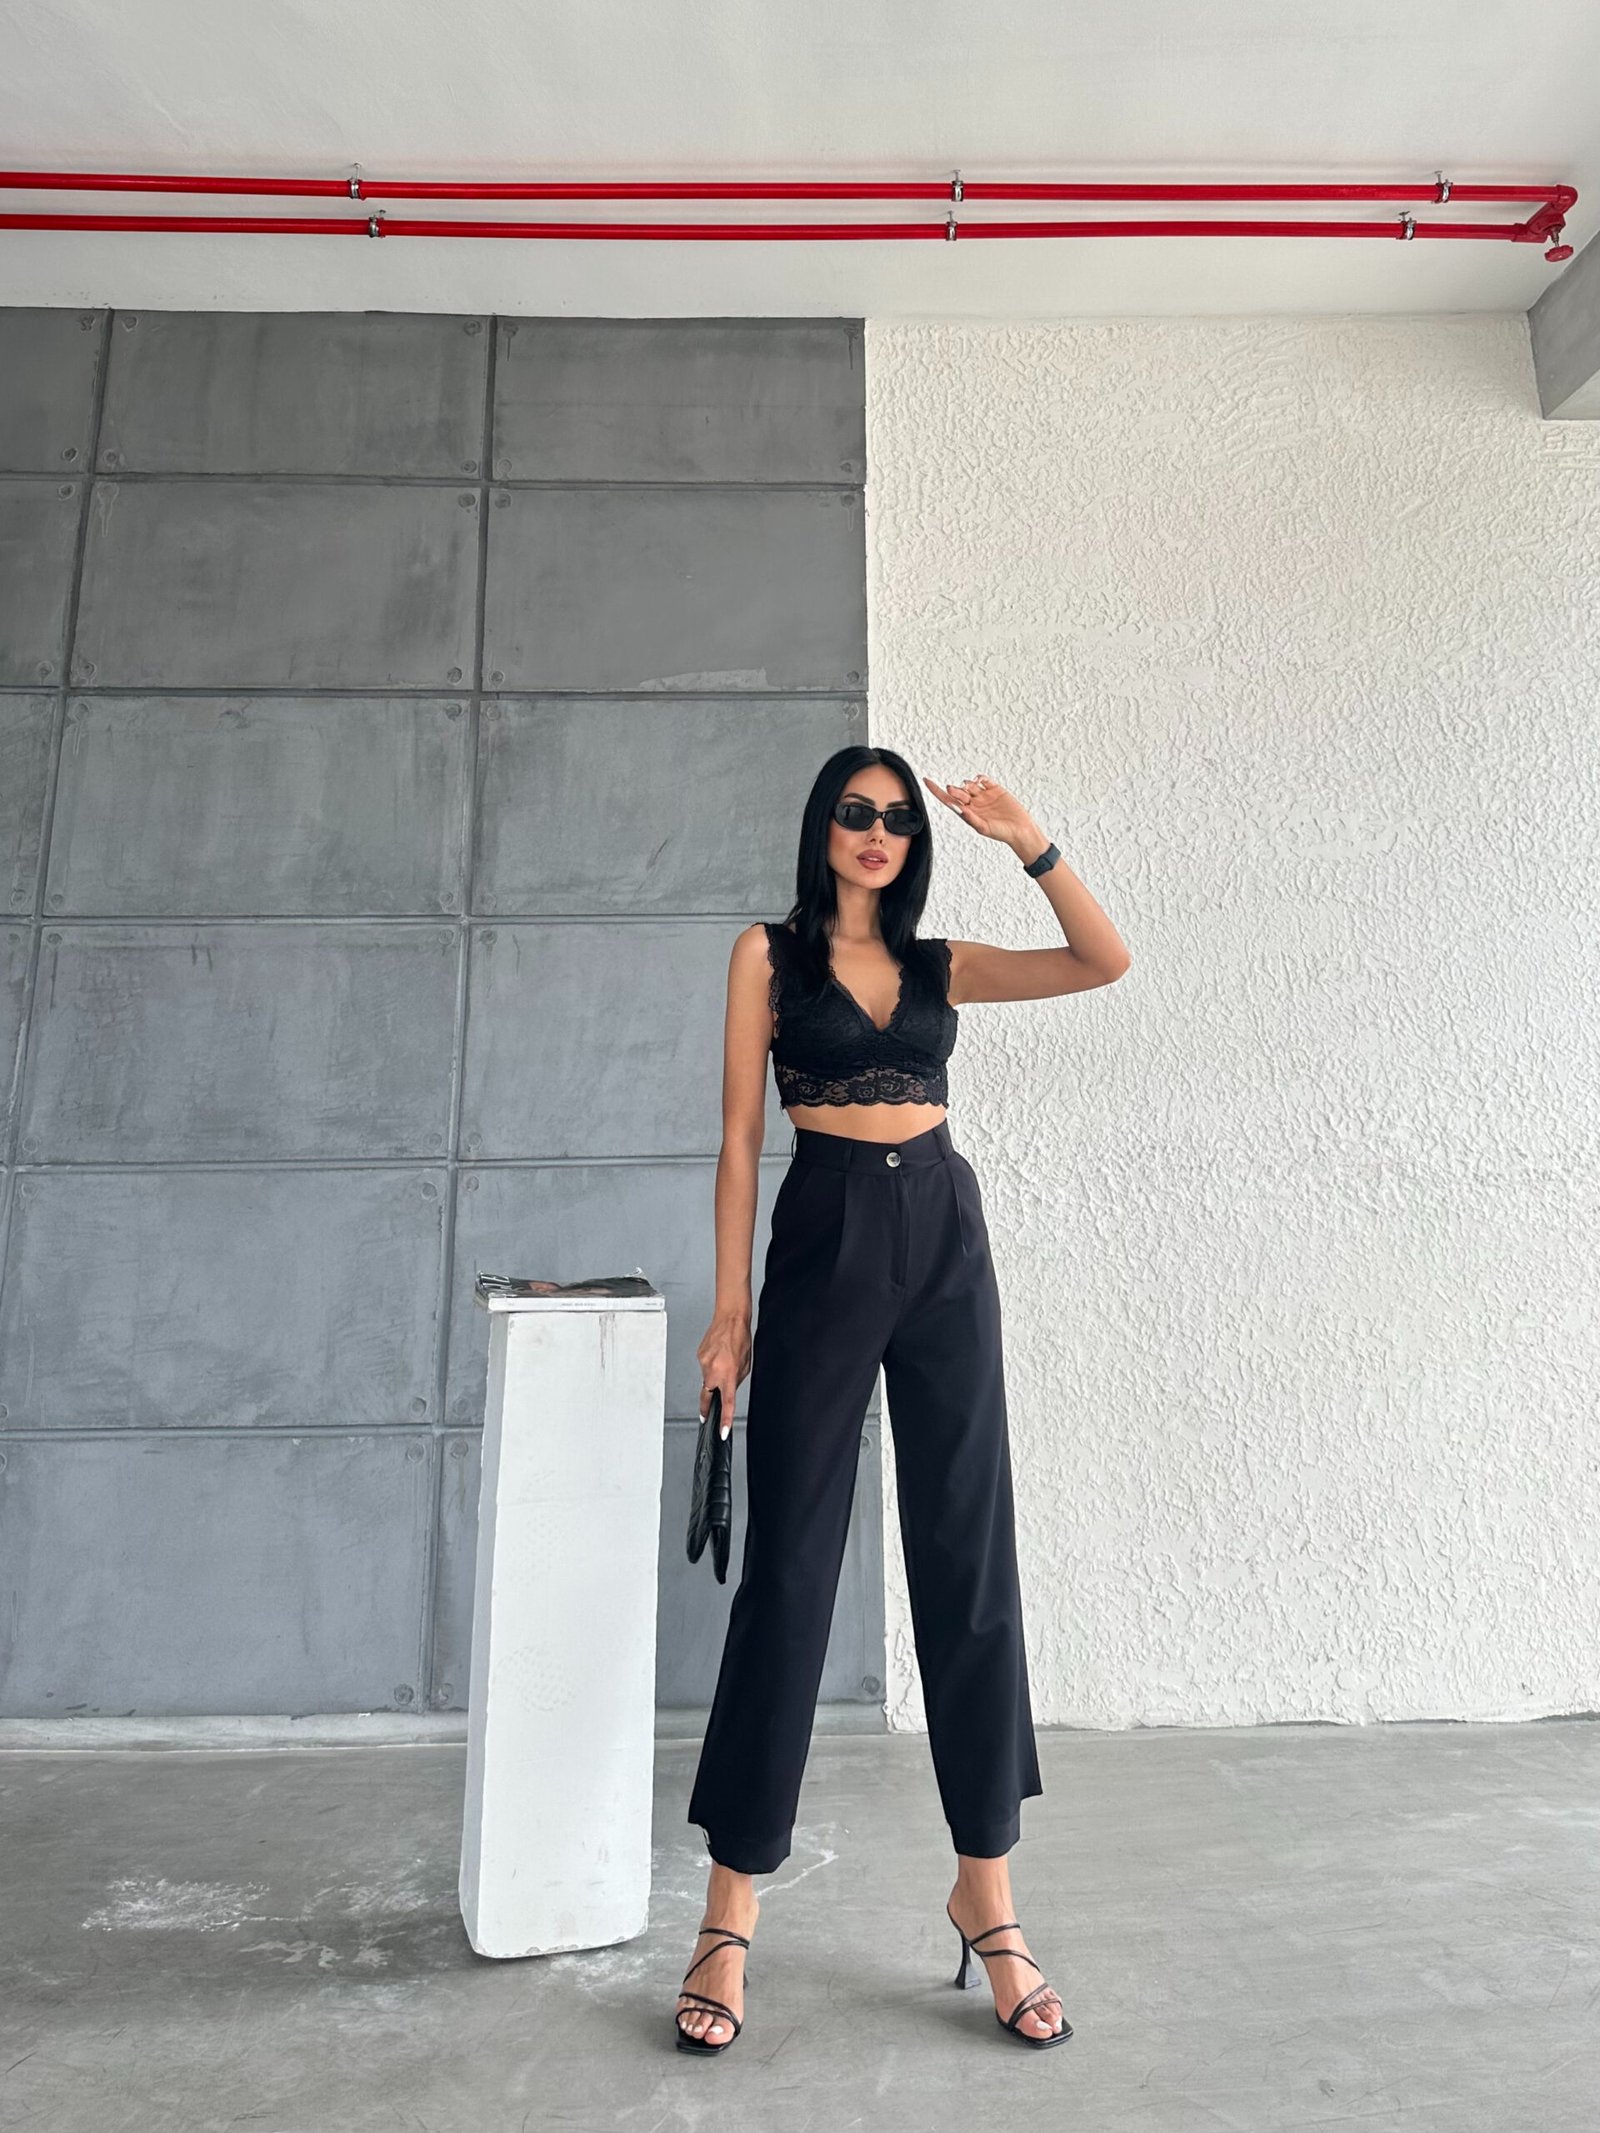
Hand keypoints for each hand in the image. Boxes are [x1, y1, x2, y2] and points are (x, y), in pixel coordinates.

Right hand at [697, 1311, 750, 1437]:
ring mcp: (703, 1364)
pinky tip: (718, 1353)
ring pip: (707, 1378)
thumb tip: (728, 1388)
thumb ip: (736, 1380)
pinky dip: (712, 1364)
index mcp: (728, 1375)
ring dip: (715, 1375)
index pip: (726, 1403)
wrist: (730, 1318)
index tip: (722, 1432)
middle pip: (707, 1396)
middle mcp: (713, 1371)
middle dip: (706, 1407)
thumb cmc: (740, 1339)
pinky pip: (705, 1366)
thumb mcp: (745, 1365)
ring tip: (724, 1360)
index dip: (724, 1419)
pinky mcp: (699, 1356)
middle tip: (705, 1415)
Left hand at [923, 773, 1041, 855]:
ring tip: (970, 787)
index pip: (948, 800)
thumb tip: (957, 808)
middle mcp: (973, 804)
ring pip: (970, 784)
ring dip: (967, 783)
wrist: (1020, 829)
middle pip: (958, 792)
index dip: (936, 790)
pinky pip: (984, 780)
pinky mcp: (995, 790)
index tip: (926, 780)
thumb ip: (970, 818)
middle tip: (953, 789)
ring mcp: (984, 796)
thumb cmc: (1001, 833)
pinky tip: (979, 780)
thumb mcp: (983, 827)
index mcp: (967, 813)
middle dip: (955, 790)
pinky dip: (979, 778)